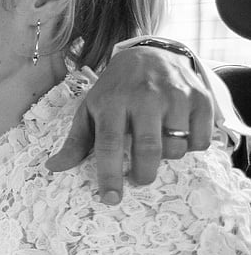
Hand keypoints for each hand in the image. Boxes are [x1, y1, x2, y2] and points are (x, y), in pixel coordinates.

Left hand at [46, 45, 213, 202]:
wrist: (149, 55)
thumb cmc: (115, 90)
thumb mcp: (90, 110)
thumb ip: (75, 141)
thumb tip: (52, 167)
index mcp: (112, 103)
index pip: (109, 144)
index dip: (109, 175)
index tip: (111, 198)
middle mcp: (144, 97)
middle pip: (147, 149)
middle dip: (144, 174)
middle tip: (139, 178)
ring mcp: (175, 96)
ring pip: (176, 147)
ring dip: (168, 157)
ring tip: (158, 146)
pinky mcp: (200, 98)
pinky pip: (201, 139)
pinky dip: (192, 146)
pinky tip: (179, 136)